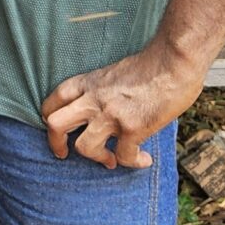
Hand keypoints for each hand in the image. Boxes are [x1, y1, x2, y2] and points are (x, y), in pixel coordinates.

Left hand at [38, 42, 206, 169]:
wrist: (174, 61)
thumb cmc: (151, 64)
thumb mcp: (114, 72)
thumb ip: (102, 91)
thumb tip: (105, 110)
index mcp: (88, 82)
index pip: (54, 100)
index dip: (50, 117)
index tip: (59, 130)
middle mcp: (93, 99)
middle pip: (54, 124)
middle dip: (56, 143)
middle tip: (64, 153)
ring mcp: (111, 115)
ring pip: (83, 148)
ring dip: (96, 158)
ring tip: (110, 160)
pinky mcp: (132, 129)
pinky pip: (123, 157)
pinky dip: (134, 162)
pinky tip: (144, 159)